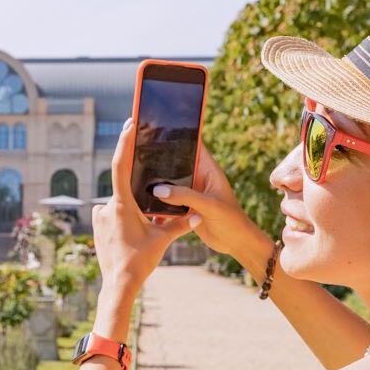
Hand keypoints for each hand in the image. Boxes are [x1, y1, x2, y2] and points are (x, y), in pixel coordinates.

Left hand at [91, 119, 192, 298]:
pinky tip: (132, 233)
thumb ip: (181, 225)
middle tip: (147, 199)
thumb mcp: (162, 241)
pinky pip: (113, 214)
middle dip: (138, 190)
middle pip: (124, 186)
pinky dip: (124, 218)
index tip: (129, 124)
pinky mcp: (97, 226)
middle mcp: (106, 206)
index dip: (124, 143)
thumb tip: (200, 216)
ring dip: (133, 209)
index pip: (120, 166)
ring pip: (120, 203)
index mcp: (121, 205)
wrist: (118, 284)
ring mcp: (99, 216)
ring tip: (142, 228)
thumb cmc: (139, 262)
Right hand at [148, 139, 256, 258]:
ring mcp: (190, 192)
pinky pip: (167, 199)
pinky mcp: (184, 206)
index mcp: (208, 169)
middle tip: (138, 151)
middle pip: (176, 162)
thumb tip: (157, 189)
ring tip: (135, 173)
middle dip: (160, 158)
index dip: (179, 135)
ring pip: (169, 181)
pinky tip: (142, 198)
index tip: (159, 127)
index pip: (193, 145)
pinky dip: (157, 200)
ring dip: (157, 181)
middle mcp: (198, 177)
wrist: (235, 242)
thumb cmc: (231, 220)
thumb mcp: (209, 205)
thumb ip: (184, 196)